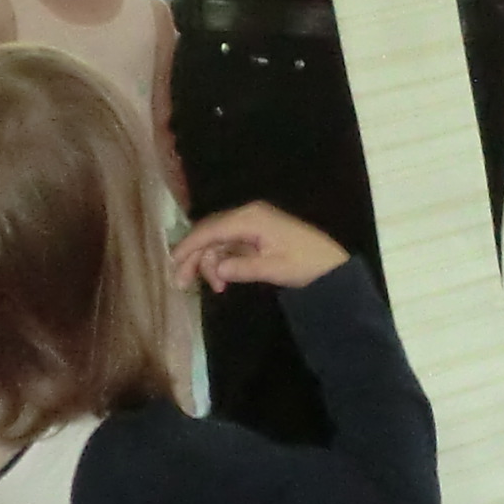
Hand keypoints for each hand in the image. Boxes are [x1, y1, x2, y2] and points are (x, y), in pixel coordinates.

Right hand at [172, 201, 349, 291]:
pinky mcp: (255, 233)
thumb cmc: (306, 263)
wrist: (331, 264)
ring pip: (217, 240)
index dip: (189, 246)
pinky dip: (222, 261)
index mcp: (251, 218)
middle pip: (209, 233)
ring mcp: (251, 223)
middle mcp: (248, 215)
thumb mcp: (275, 269)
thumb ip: (243, 268)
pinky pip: (229, 244)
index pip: (211, 229)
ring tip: (217, 288)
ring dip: (210, 263)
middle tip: (182, 284)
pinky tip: (224, 279)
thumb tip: (217, 270)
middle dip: (195, 257)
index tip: (173, 263)